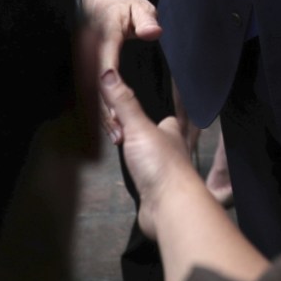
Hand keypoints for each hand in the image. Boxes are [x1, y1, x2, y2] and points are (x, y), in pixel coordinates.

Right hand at [81, 0, 161, 140]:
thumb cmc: (124, 4)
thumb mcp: (140, 7)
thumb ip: (146, 20)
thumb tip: (152, 32)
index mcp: (105, 35)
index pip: (106, 64)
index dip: (111, 89)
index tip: (118, 110)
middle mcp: (91, 49)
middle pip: (94, 85)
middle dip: (105, 111)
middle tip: (120, 133)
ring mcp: (85, 57)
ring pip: (89, 90)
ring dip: (100, 113)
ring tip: (117, 135)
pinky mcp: (85, 64)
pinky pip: (89, 89)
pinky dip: (97, 106)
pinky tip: (109, 123)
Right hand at [101, 67, 270, 280]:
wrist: (169, 209)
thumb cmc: (160, 163)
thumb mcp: (138, 127)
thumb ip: (123, 102)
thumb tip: (108, 72)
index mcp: (172, 129)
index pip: (161, 113)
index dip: (143, 110)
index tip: (123, 109)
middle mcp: (171, 148)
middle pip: (149, 134)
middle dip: (133, 132)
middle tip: (115, 130)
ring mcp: (162, 170)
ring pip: (144, 154)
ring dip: (131, 152)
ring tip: (116, 145)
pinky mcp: (154, 190)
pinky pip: (140, 175)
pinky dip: (132, 171)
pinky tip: (124, 170)